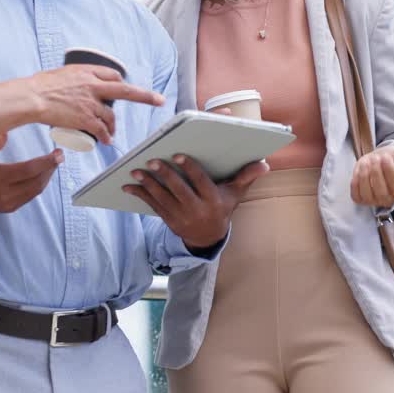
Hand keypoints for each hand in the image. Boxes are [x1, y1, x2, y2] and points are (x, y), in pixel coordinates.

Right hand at [0, 132, 61, 212]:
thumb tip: (4, 133)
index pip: (28, 170)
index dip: (46, 162)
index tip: (59, 153)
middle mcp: (2, 193)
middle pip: (36, 182)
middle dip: (50, 168)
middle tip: (59, 156)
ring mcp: (5, 203)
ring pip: (35, 191)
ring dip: (46, 177)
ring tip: (53, 164)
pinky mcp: (7, 208)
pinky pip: (29, 197)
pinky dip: (38, 185)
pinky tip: (42, 174)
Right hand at [27, 65, 164, 144]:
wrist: (32, 97)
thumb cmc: (39, 85)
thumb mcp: (61, 74)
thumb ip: (71, 80)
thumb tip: (71, 85)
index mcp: (87, 72)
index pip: (112, 76)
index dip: (120, 83)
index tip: (123, 89)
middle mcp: (93, 86)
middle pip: (125, 90)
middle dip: (145, 96)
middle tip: (159, 100)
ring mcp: (90, 103)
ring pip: (110, 115)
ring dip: (113, 125)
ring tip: (110, 133)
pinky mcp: (85, 118)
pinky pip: (101, 129)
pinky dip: (106, 136)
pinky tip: (107, 141)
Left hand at [122, 155, 268, 248]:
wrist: (209, 236)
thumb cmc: (222, 207)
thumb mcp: (235, 194)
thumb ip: (246, 177)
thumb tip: (264, 163)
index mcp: (213, 201)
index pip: (201, 183)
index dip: (189, 169)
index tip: (177, 155)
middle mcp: (197, 210)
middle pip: (179, 191)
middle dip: (165, 175)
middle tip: (152, 160)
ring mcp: (181, 217)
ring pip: (162, 199)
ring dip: (148, 185)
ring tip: (136, 171)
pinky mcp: (169, 221)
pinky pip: (153, 206)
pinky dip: (141, 195)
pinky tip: (129, 186)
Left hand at [350, 146, 393, 206]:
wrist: (381, 162)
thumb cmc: (393, 161)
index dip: (390, 171)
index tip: (386, 157)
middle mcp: (388, 200)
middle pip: (381, 192)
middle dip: (376, 172)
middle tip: (375, 158)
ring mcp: (374, 201)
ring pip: (366, 194)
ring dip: (364, 175)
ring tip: (366, 161)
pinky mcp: (361, 199)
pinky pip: (355, 194)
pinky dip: (356, 180)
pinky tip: (360, 169)